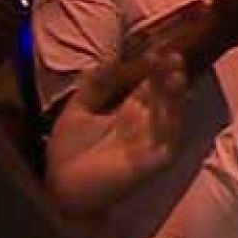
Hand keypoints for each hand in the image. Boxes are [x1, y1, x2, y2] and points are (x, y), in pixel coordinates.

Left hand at [81, 49, 187, 177]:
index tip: (158, 47)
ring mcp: (152, 143)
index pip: (148, 85)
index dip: (154, 67)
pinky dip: (170, 124)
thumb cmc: (69, 153)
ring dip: (174, 95)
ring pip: (170, 115)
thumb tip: (109, 59)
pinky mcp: (153, 162)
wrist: (62, 190)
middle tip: (172, 54)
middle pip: (162, 96)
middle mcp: (145, 125)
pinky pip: (167, 141)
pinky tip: (170, 108)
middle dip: (168, 75)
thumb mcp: (77, 111)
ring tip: (176, 74)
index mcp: (128, 112)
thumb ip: (93, 87)